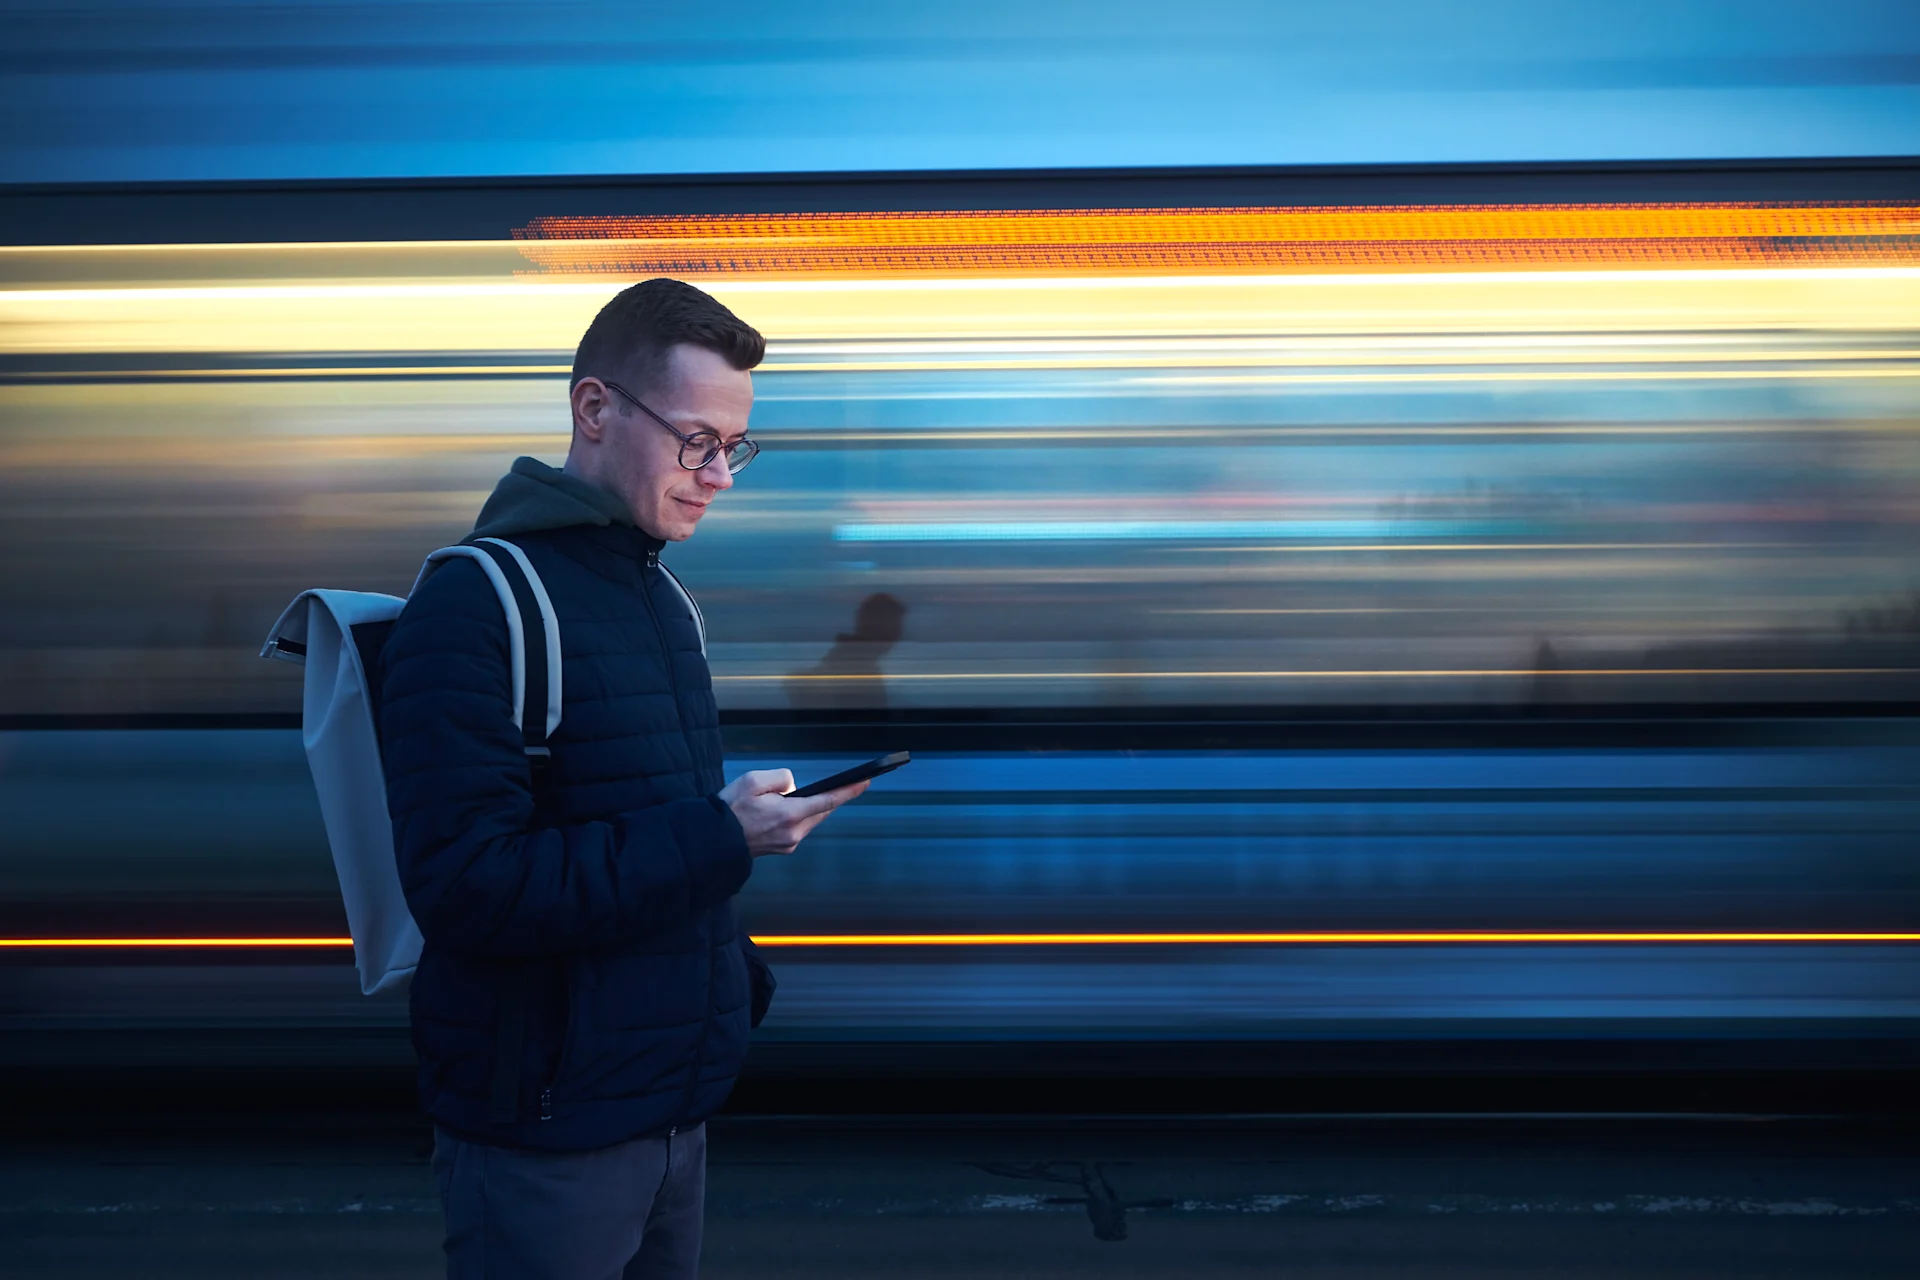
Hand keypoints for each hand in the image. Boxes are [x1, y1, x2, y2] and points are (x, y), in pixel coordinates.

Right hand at [719, 768, 869, 857]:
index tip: (865, 781)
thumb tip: (794, 787)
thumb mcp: (754, 780)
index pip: (827, 801)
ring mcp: (789, 843)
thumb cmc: (731, 808)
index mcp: (790, 815)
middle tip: (834, 785)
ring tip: (789, 798)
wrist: (714, 840)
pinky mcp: (783, 848)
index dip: (848, 791)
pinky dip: (797, 817)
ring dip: (808, 807)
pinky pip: (799, 827)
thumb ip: (781, 778)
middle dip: (825, 797)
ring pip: (810, 819)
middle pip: (821, 811)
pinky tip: (782, 811)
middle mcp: (794, 832)